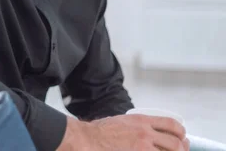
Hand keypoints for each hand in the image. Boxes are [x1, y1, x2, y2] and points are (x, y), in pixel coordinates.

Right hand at [58, 114, 189, 150]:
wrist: (88, 139)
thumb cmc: (100, 131)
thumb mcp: (122, 121)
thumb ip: (138, 126)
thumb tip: (150, 133)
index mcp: (142, 121)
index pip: (172, 124)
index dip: (181, 133)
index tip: (181, 138)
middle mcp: (145, 133)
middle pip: (176, 143)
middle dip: (181, 149)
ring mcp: (142, 147)